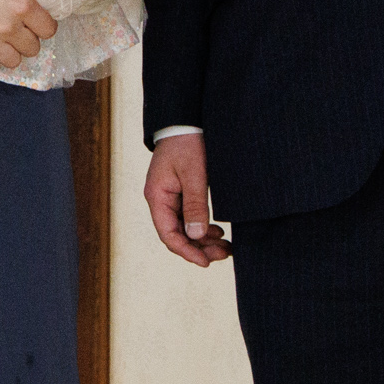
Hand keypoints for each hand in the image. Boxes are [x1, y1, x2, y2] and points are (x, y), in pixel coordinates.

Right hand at [0, 0, 75, 72]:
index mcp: (22, 4)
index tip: (33, 18)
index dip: (43, 24)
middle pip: (32, 48)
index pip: (49, 29)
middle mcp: (8, 26)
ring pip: (13, 61)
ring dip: (10, 52)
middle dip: (28, 38)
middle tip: (16, 27)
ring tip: (1, 39)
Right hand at [142, 133, 230, 267]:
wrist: (186, 121)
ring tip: (225, 246)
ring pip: (184, 228)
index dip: (187, 251)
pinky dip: (202, 227)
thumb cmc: (188, 143)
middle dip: (199, 248)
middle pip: (176, 234)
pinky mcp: (180, 192)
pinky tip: (217, 231)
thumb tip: (196, 235)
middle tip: (224, 255)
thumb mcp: (194, 174)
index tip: (207, 262)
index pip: (168, 234)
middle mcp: (160, 199)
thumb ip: (195, 205)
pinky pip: (188, 217)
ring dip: (203, 240)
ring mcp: (170, 196)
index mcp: (157, 196)